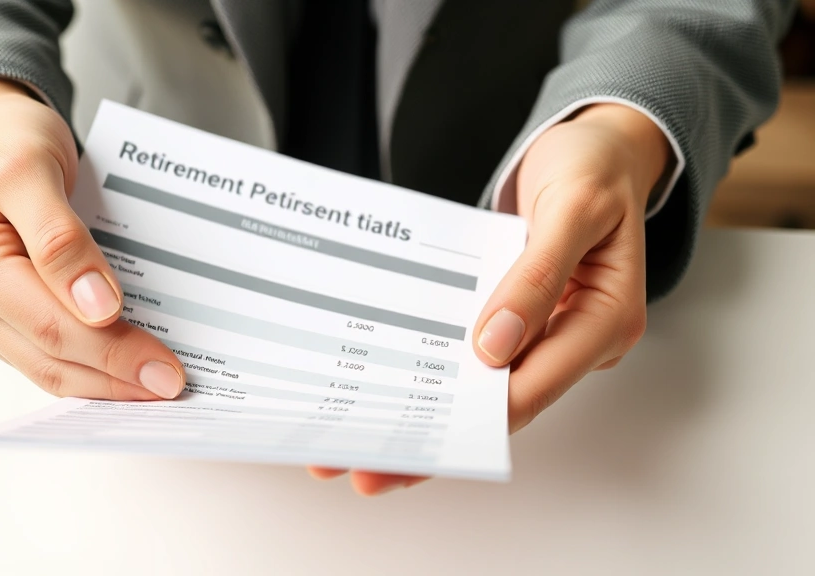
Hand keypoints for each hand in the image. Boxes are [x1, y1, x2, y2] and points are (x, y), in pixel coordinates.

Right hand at [0, 79, 184, 399]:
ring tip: (160, 388)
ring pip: (51, 370)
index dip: (113, 352)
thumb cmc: (6, 143)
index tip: (165, 368)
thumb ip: (59, 238)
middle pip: (54, 357)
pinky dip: (93, 367)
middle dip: (118, 376)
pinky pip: (49, 356)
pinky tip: (132, 370)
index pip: (53, 326)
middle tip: (175, 384)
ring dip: (107, 384)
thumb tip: (97, 307)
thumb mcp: (30, 167)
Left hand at [309, 103, 669, 494]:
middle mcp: (579, 340)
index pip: (532, 387)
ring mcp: (551, 333)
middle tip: (369, 469)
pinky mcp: (525, 321)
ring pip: (485, 392)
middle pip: (502, 406)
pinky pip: (478, 359)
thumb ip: (535, 277)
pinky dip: (437, 378)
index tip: (414, 438)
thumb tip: (495, 345)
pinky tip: (393, 397)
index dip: (472, 417)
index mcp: (605, 321)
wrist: (601, 145)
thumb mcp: (571, 207)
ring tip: (362, 448)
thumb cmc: (595, 168)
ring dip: (428, 420)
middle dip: (436, 441)